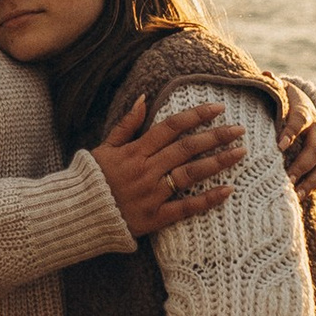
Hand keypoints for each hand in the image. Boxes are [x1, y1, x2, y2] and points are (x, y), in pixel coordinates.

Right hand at [93, 92, 243, 235]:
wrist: (75, 214)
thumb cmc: (91, 178)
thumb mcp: (104, 147)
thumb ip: (126, 124)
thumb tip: (144, 97)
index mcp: (134, 151)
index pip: (171, 127)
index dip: (196, 115)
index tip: (218, 107)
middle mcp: (145, 170)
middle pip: (186, 148)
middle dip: (215, 136)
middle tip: (240, 129)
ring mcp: (151, 194)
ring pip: (190, 174)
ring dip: (217, 162)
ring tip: (240, 153)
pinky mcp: (154, 218)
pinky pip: (185, 208)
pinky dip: (207, 200)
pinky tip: (228, 190)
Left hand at [277, 79, 315, 216]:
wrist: (303, 107)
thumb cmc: (282, 101)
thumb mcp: (277, 91)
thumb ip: (271, 85)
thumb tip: (265, 75)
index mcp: (305, 113)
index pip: (300, 120)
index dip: (291, 131)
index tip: (279, 144)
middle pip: (315, 149)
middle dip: (301, 164)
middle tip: (286, 178)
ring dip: (312, 182)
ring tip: (296, 195)